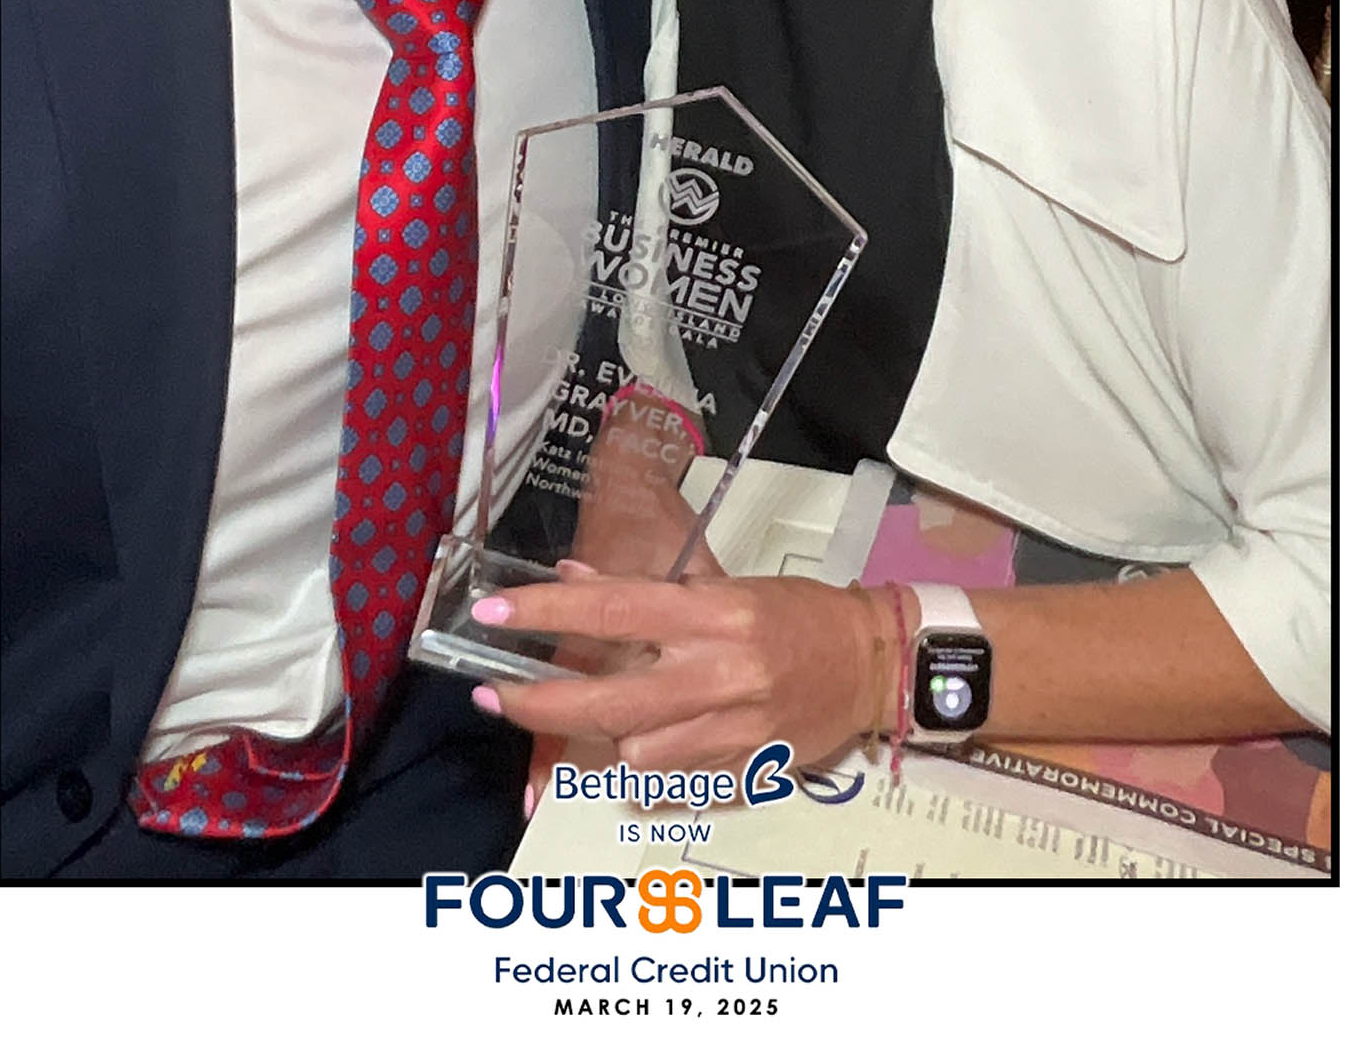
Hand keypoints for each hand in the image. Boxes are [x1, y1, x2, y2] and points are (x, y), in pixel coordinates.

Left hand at [472, 575, 889, 774]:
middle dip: (538, 701)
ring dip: (610, 733)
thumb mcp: (723, 586)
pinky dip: (651, 764)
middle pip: (607, 700)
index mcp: (711, 613)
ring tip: (613, 709)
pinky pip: (671, 780)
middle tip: (491, 692)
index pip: (613, 611)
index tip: (493, 614)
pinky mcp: (745, 769)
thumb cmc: (796, 614)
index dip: (546, 613)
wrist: (871, 663)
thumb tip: (573, 582)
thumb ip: (649, 595)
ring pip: (634, 750)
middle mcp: (718, 672)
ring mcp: (732, 728)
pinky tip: (653, 742)